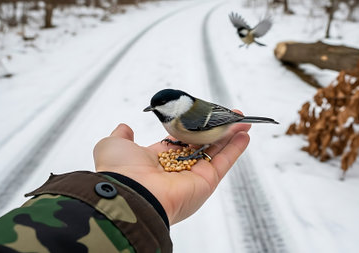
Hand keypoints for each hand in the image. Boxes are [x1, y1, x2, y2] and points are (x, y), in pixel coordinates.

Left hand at [93, 116, 250, 224]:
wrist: (130, 194)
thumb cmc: (120, 170)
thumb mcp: (113, 145)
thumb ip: (121, 136)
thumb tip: (124, 127)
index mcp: (158, 158)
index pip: (181, 140)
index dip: (192, 128)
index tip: (202, 115)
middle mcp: (178, 168)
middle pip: (202, 144)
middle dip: (216, 129)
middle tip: (229, 115)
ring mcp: (194, 175)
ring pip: (216, 151)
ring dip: (230, 135)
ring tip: (242, 120)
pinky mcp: (206, 181)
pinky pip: (224, 162)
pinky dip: (236, 148)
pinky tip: (245, 134)